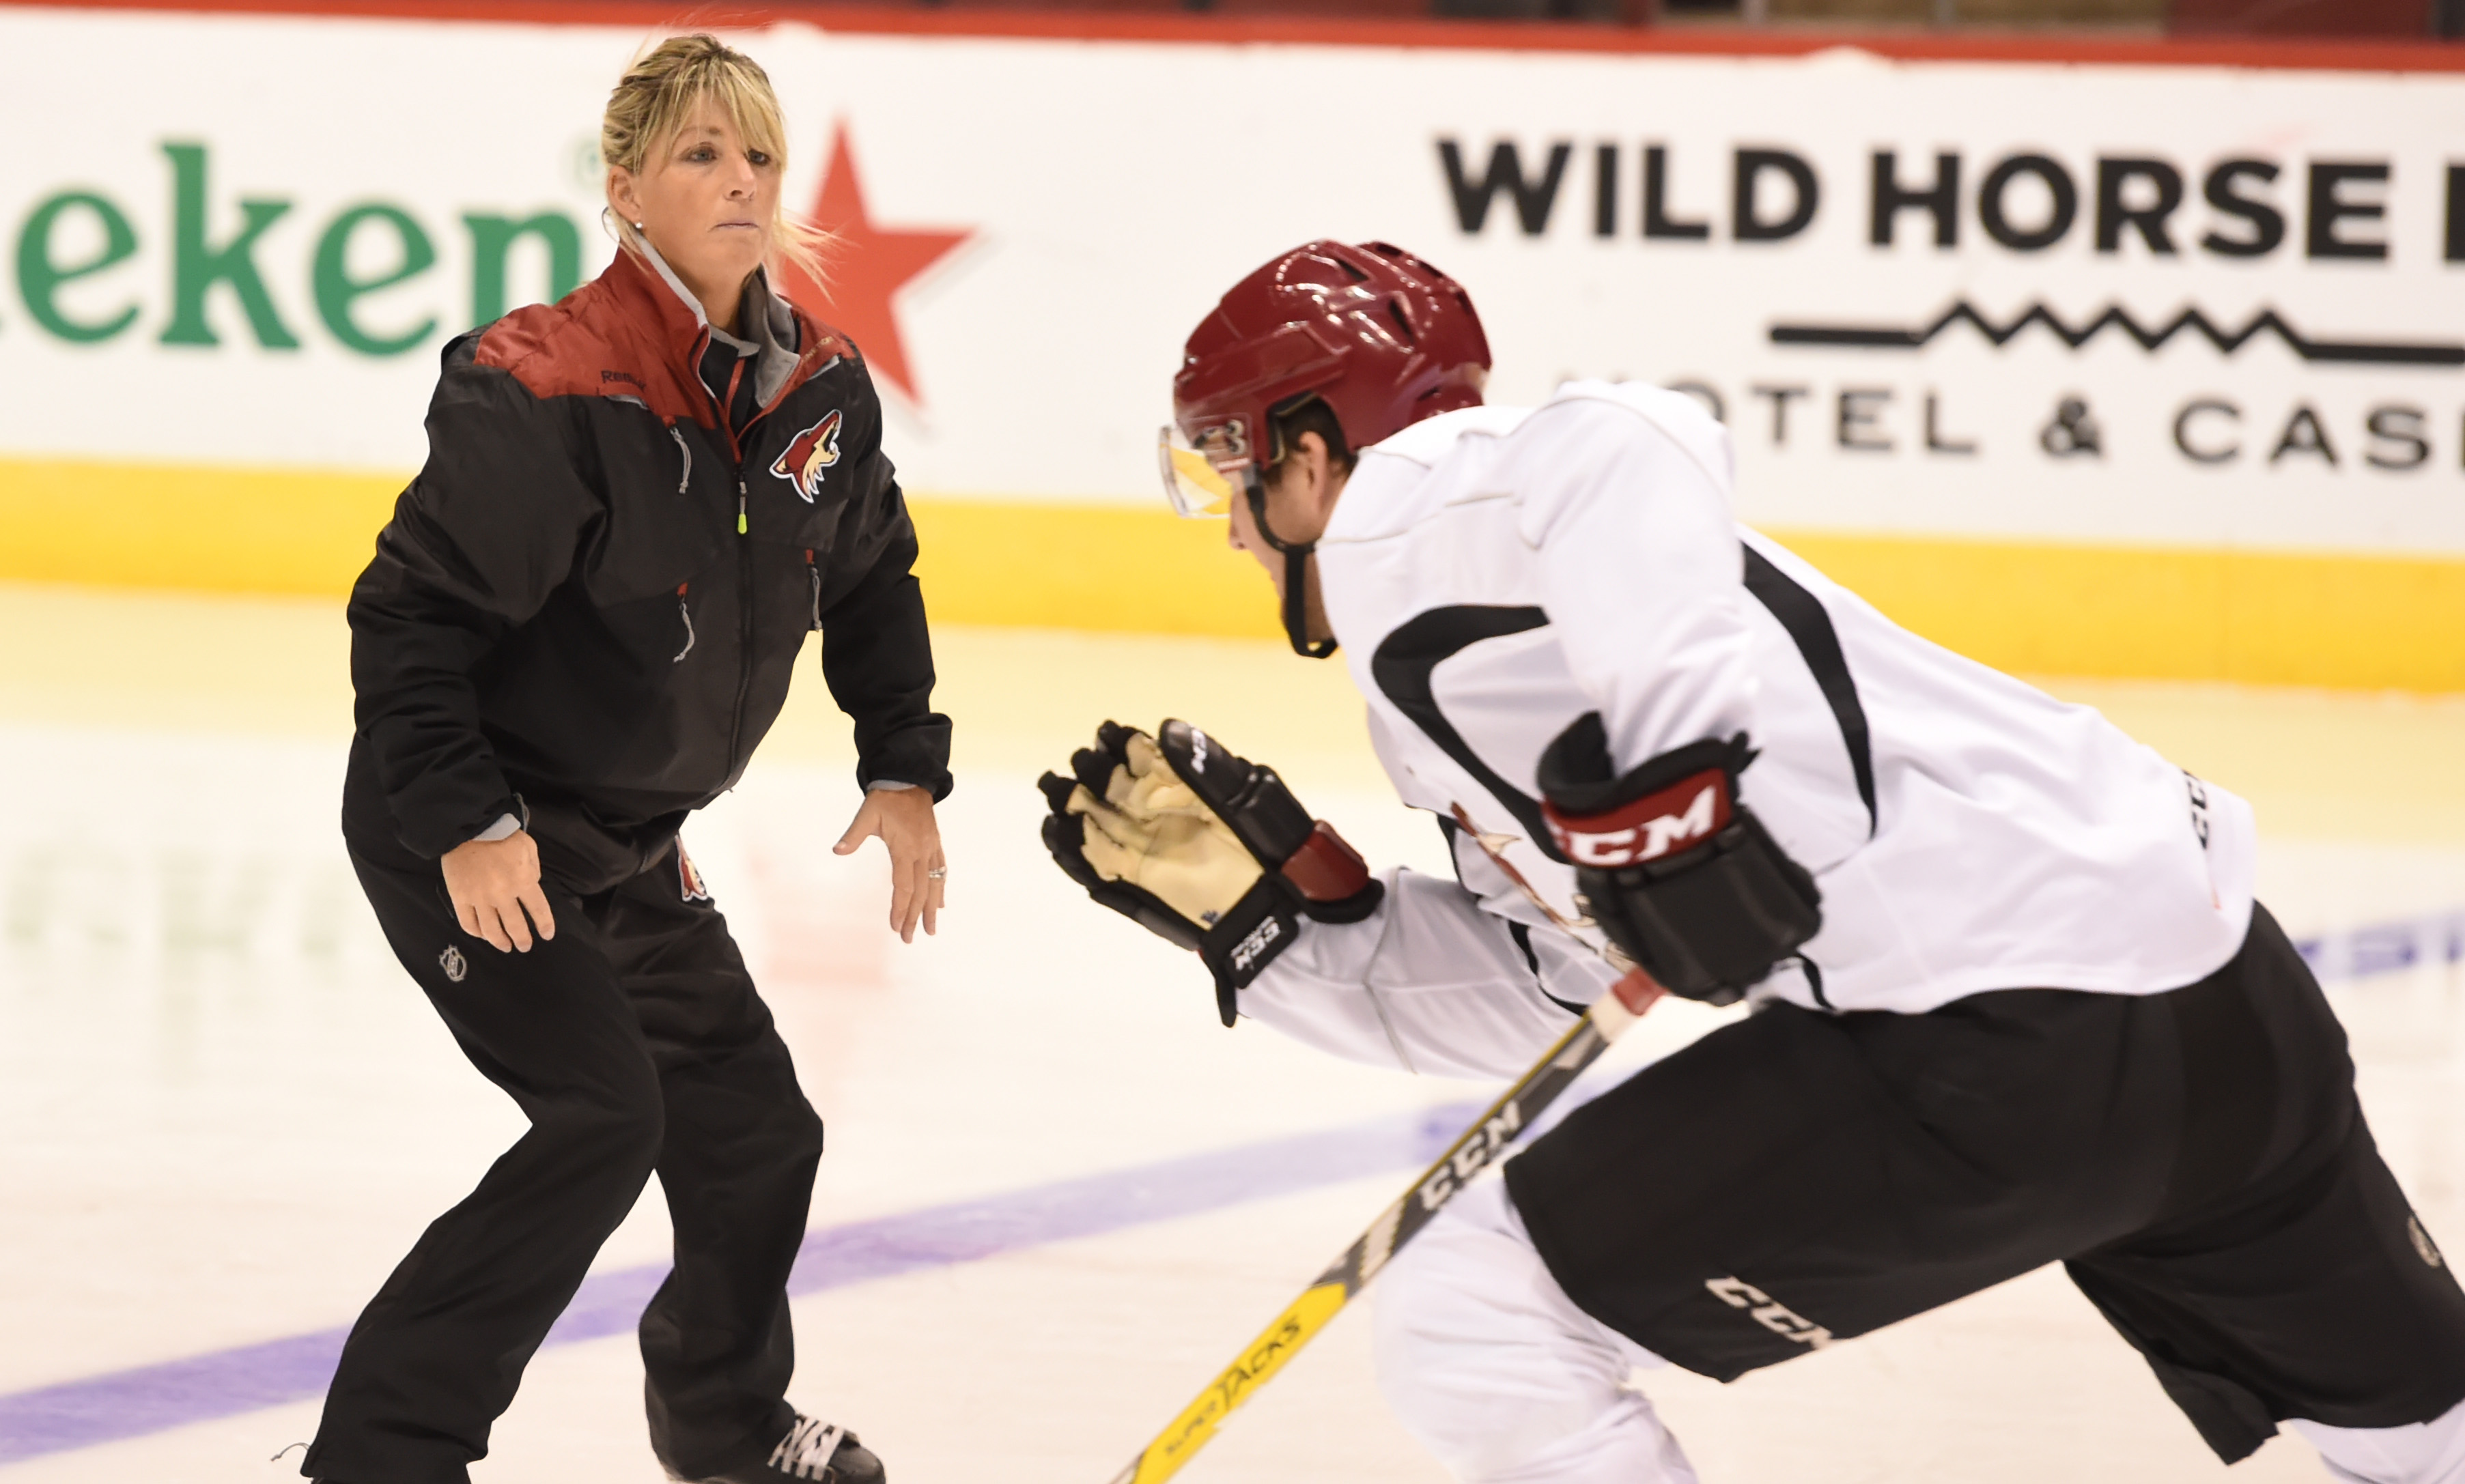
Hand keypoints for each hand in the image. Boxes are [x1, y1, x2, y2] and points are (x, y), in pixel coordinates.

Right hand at [439, 830, 556, 952]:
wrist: (469, 827)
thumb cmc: (502, 835)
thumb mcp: (529, 848)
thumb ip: (533, 870)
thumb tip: (531, 886)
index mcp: (523, 880)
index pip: (539, 911)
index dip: (544, 925)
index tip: (547, 935)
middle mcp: (502, 894)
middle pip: (515, 926)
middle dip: (522, 940)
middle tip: (525, 947)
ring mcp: (479, 898)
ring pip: (490, 930)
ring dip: (500, 942)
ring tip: (506, 946)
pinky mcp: (460, 898)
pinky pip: (468, 922)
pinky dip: (476, 932)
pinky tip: (483, 935)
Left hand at [835, 786, 944, 942]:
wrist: (908, 779)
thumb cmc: (885, 799)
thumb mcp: (866, 814)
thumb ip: (853, 835)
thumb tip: (837, 850)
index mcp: (905, 847)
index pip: (904, 885)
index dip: (901, 907)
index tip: (897, 927)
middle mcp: (922, 851)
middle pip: (921, 891)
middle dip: (916, 916)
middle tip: (910, 938)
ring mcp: (931, 848)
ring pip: (935, 884)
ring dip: (932, 909)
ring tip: (930, 930)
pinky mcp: (935, 844)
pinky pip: (941, 871)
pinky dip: (941, 889)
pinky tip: (940, 904)